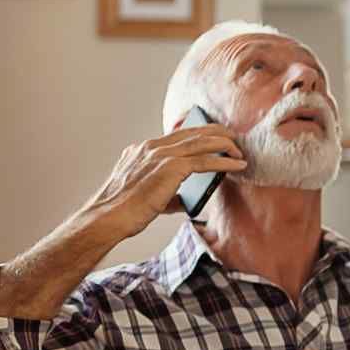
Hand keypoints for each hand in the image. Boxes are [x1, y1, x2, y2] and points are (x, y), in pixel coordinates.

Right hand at [78, 123, 246, 242]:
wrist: (109, 217)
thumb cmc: (125, 211)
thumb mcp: (147, 194)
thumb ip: (168, 192)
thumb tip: (188, 199)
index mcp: (143, 149)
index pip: (177, 135)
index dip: (199, 133)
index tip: (215, 135)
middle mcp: (152, 147)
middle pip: (192, 132)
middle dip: (216, 132)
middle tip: (234, 136)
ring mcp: (161, 155)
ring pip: (201, 142)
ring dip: (225, 144)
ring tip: (240, 149)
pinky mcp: (170, 168)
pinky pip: (205, 160)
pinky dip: (224, 162)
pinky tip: (238, 165)